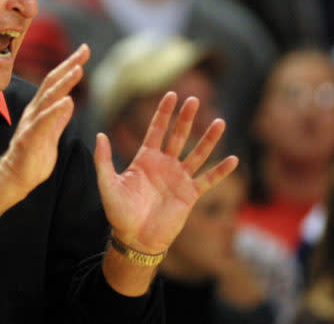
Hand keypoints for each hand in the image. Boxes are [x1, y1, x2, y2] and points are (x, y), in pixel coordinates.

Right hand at [0, 44, 89, 239]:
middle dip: (69, 65)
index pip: (56, 82)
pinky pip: (44, 122)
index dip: (70, 66)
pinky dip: (56, 110)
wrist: (14, 178)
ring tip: (78, 70)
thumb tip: (70, 102)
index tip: (84, 51)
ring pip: (49, 98)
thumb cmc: (33, 157)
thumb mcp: (51, 134)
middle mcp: (35, 111)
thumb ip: (59, 118)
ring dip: (64, 83)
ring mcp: (32, 123)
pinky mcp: (31, 138)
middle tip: (84, 50)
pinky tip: (68, 101)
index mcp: (41, 109)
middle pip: (52, 83)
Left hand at [94, 92, 237, 253]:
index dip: (163, 113)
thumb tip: (99, 135)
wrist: (135, 238)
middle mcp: (164, 164)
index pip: (156, 130)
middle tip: (194, 99)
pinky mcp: (190, 194)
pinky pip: (208, 179)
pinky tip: (233, 159)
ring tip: (220, 121)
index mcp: (145, 159)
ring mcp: (179, 178)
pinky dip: (220, 171)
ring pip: (197, 153)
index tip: (171, 95)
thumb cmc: (118, 212)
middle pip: (178, 136)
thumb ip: (103, 159)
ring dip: (209, 138)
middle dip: (186, 118)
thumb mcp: (107, 184)